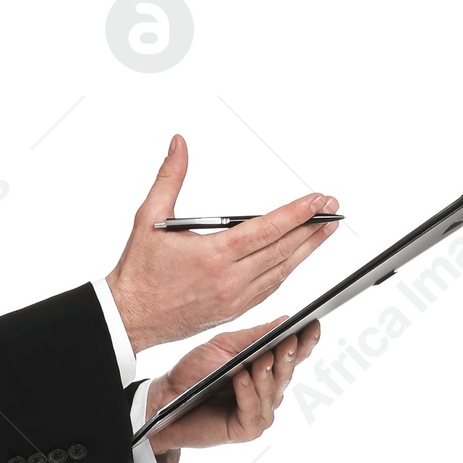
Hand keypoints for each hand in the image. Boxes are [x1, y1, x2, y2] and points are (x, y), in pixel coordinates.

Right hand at [105, 134, 337, 348]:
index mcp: (213, 255)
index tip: (318, 200)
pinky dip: (287, 271)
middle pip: (282, 251)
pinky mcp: (233, 311)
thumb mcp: (148, 217)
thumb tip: (179, 144)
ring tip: (326, 232)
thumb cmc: (138, 271)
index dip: (297, 213)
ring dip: (306, 251)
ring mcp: (234, 299)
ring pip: (281, 272)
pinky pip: (269, 289)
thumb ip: (169, 177)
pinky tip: (297, 259)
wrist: (129, 318)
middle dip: (311, 228)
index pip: (267, 230)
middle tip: (333, 210)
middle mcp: (229, 280)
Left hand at [138, 317, 318, 453]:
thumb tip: (284, 320)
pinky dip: (248, 393)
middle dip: (288, 357)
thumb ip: (253, 337)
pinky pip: (253, 410)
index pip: (293, 355)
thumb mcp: (223, 347)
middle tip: (290, 341)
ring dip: (266, 375)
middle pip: (286, 373)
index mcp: (267, 370)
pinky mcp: (246, 430)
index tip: (313, 324)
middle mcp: (268, 392)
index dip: (306, 342)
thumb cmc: (194, 373)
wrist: (165, 399)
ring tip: (262, 359)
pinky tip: (242, 377)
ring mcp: (259, 413)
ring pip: (272, 392)